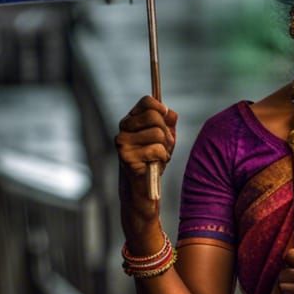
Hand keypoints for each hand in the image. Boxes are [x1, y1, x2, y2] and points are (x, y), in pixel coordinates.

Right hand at [116, 95, 177, 219]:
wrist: (143, 191)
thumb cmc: (153, 163)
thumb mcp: (165, 141)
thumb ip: (169, 124)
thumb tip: (171, 113)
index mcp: (131, 121)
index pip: (147, 101)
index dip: (161, 109)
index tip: (166, 119)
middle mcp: (123, 129)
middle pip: (154, 116)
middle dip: (167, 133)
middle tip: (165, 147)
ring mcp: (122, 143)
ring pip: (157, 133)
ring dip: (165, 148)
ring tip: (159, 158)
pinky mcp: (127, 157)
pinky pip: (156, 149)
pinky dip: (162, 158)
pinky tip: (155, 165)